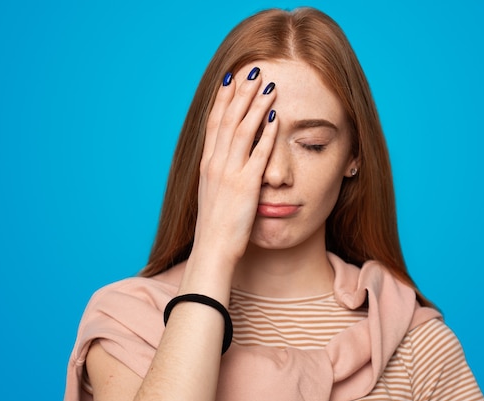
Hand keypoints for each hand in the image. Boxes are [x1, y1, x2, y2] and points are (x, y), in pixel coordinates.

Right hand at [193, 67, 277, 264]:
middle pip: (228, 119)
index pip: (214, 123)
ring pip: (242, 130)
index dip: (223, 99)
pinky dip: (266, 133)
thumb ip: (219, 173)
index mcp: (207, 164)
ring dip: (255, 105)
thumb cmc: (214, 225)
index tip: (231, 79)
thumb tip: (226, 160)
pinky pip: (258, 154)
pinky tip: (275, 117)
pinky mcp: (245, 186)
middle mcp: (215, 163)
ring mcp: (229, 173)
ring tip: (267, 84)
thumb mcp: (212, 193)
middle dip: (241, 93)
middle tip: (252, 70)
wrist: (212, 248)